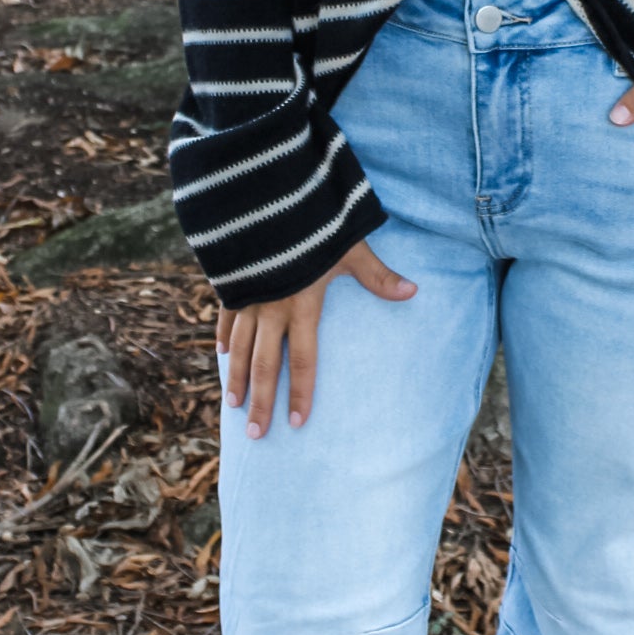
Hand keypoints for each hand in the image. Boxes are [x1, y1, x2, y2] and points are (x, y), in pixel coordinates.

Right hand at [217, 237, 415, 437]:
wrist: (262, 199)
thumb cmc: (311, 224)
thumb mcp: (348, 248)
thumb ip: (377, 275)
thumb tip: (413, 291)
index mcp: (302, 307)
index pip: (303, 362)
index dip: (300, 394)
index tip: (297, 423)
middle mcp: (271, 309)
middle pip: (264, 366)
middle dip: (260, 402)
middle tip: (255, 435)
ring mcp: (247, 298)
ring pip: (238, 348)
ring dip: (236, 378)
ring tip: (234, 405)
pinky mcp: (231, 283)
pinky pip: (225, 316)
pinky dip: (222, 336)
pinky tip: (220, 353)